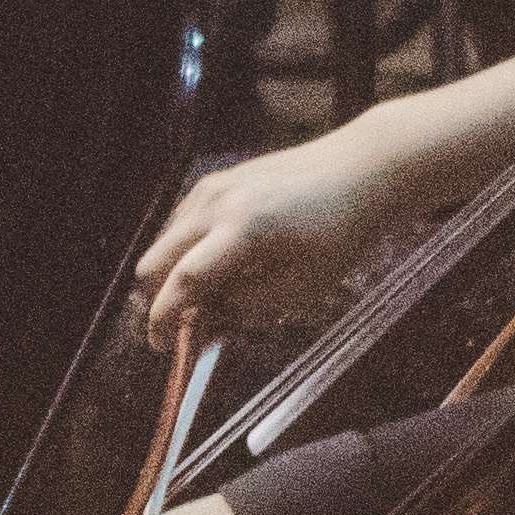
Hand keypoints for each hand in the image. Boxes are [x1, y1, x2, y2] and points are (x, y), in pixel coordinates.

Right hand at [137, 132, 396, 345]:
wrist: (359, 168)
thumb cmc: (341, 230)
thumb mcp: (303, 285)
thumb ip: (248, 305)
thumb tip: (206, 320)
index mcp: (241, 230)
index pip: (183, 282)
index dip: (165, 319)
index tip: (161, 346)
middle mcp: (215, 204)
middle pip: (155, 261)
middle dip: (161, 299)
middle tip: (186, 326)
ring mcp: (212, 187)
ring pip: (164, 242)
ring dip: (173, 275)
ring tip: (212, 297)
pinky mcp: (216, 180)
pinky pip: (181, 223)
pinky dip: (185, 250)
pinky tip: (218, 265)